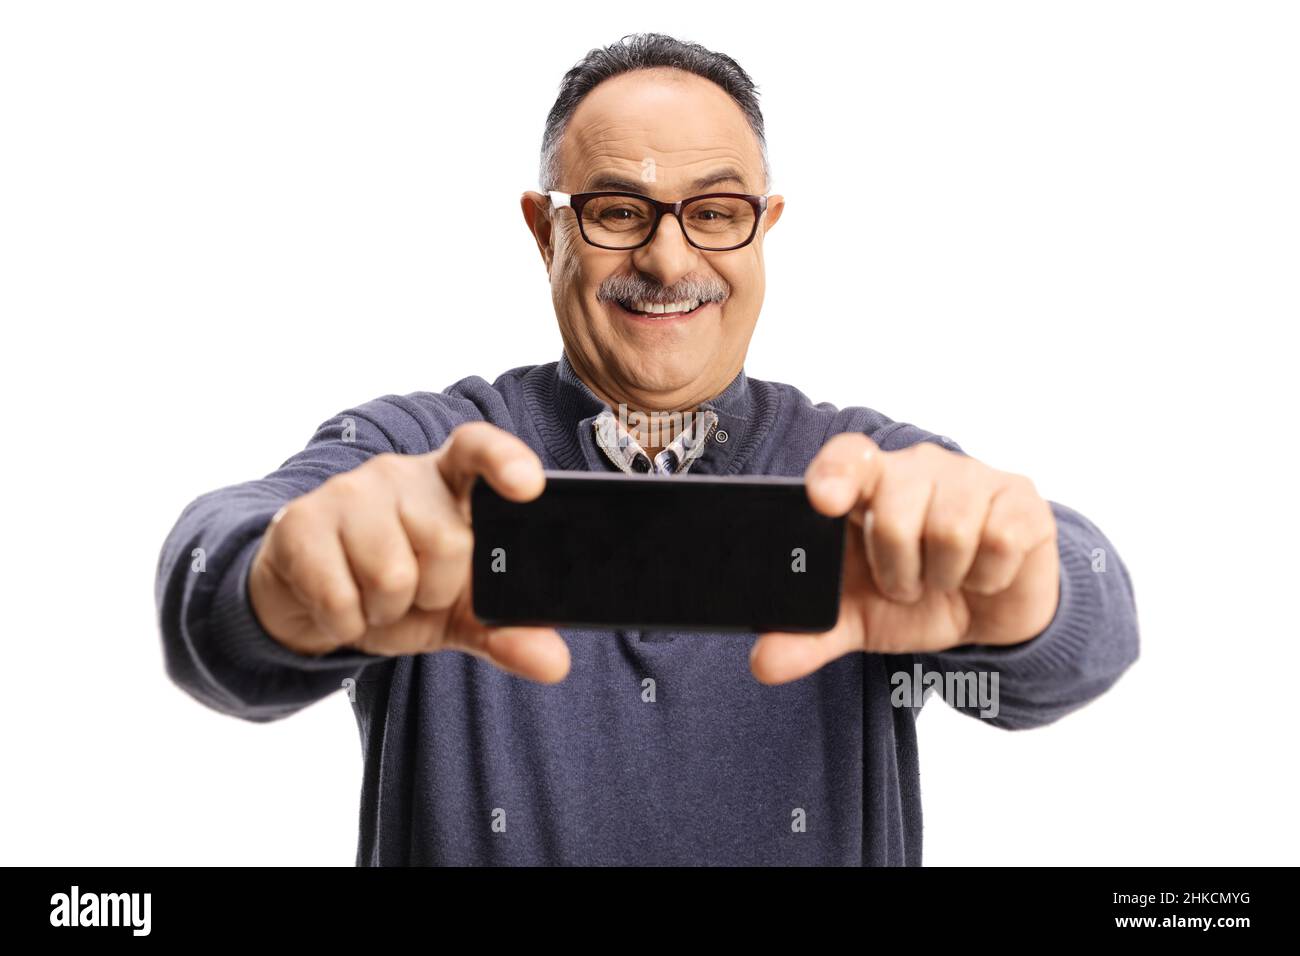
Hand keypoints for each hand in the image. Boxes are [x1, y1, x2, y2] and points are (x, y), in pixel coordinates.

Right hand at [248, 422, 569, 682]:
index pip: (479, 448)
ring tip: (374, 596)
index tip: (528, 486)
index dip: (506, 461)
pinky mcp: (299, 523)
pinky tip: (339, 604)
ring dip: (387, 610)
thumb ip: (505, 631)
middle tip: (413, 590)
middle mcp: (401, 474)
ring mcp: (347, 492)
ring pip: (391, 574)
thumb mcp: (457, 612)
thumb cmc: (399, 588)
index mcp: (450, 481)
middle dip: (434, 590)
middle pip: (447, 542)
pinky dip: (345, 623)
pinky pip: (339, 597)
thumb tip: (555, 663)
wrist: (312, 601)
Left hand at [750, 433, 1059, 684]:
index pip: (848, 457)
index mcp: (867, 483)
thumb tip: (763, 663)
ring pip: (950, 529)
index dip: (835, 474)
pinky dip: (987, 576)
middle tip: (906, 583)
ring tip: (944, 578)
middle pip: (896, 511)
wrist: (990, 613)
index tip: (825, 501)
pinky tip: (983, 574)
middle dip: (898, 568)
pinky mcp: (1020, 499)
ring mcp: (972, 476)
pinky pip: (1000, 540)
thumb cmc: (915, 595)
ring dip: (943, 576)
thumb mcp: (858, 618)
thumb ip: (810, 635)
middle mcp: (917, 467)